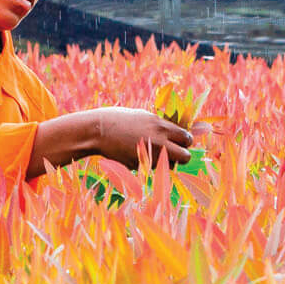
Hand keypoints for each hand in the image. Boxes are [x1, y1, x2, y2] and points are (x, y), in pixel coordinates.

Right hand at [29, 107, 193, 176]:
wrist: (98, 130)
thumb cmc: (120, 119)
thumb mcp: (144, 117)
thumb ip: (161, 126)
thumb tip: (176, 134)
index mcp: (161, 126)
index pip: (187, 139)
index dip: (185, 141)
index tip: (181, 142)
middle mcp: (159, 142)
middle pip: (185, 157)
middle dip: (183, 156)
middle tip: (175, 153)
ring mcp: (149, 155)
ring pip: (168, 165)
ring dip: (164, 160)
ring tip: (149, 150)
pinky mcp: (139, 166)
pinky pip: (150, 166)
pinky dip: (147, 162)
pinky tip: (133, 152)